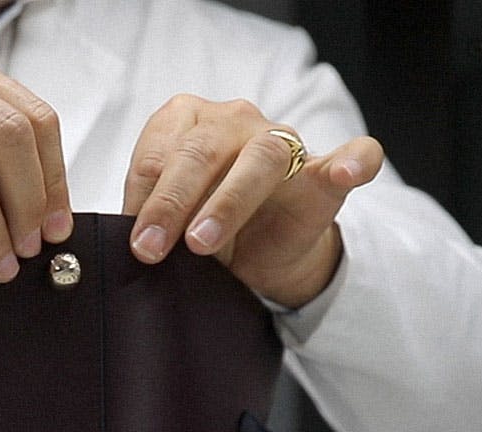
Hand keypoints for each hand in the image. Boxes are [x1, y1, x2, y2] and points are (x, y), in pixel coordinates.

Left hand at [122, 95, 384, 307]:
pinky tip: (345, 172)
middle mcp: (234, 122)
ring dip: (229, 201)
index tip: (134, 243)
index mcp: (186, 123)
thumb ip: (150, 219)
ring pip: (261, 158)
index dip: (143, 199)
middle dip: (171, 204)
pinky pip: (351, 156)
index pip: (157, 152)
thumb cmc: (202, 228)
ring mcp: (283, 143)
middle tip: (151, 249)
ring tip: (203, 243)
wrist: (256, 258)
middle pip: (201, 152)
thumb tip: (128, 240)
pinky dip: (352, 161)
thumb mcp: (168, 224)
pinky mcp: (323, 175)